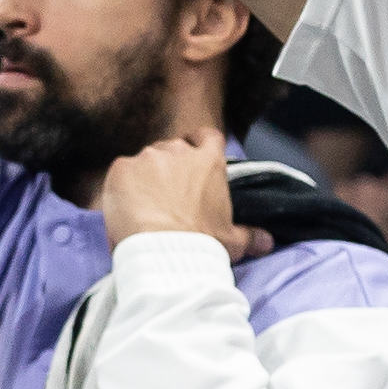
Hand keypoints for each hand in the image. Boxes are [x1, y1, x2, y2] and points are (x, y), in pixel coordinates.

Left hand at [98, 127, 238, 248]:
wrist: (164, 251)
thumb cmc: (202, 245)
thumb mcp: (232, 241)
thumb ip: (250, 236)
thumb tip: (267, 242)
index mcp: (210, 162)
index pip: (208, 137)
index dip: (199, 144)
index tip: (193, 157)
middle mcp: (179, 152)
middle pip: (172, 149)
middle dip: (168, 167)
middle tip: (165, 195)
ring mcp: (148, 158)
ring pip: (144, 161)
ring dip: (143, 178)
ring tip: (142, 207)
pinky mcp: (121, 168)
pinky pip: (120, 172)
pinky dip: (120, 187)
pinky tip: (124, 209)